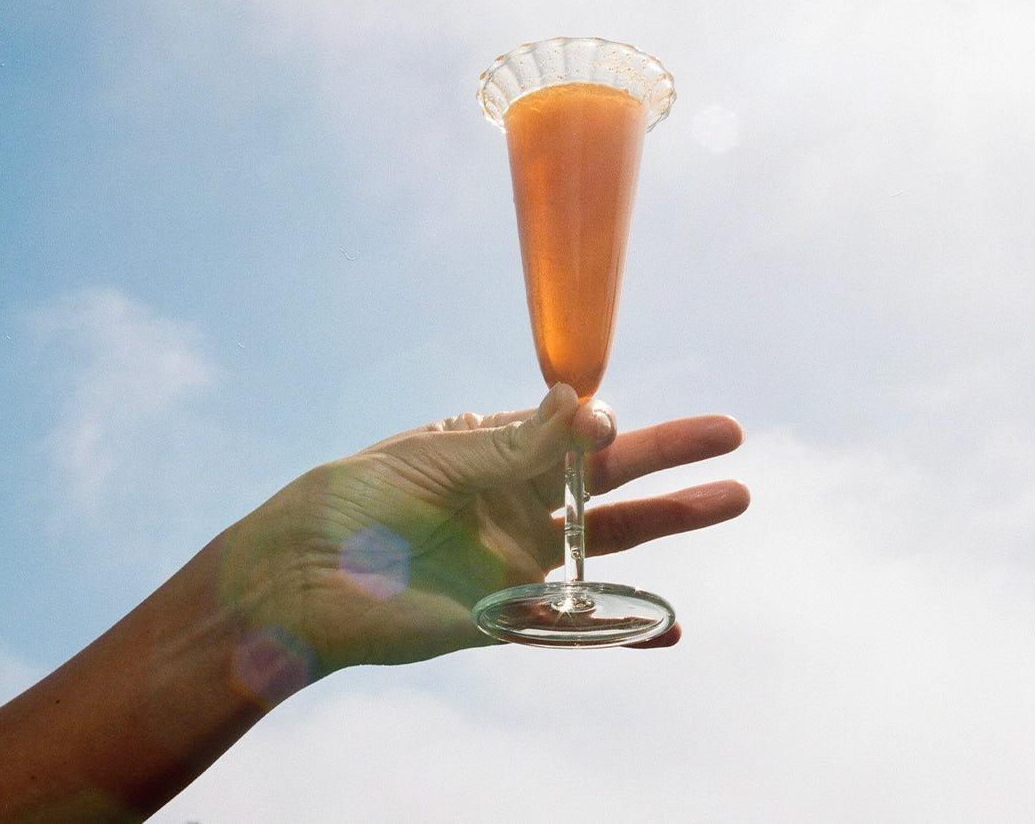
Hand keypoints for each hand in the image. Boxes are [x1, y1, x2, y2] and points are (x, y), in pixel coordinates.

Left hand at [217, 384, 747, 676]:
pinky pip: (579, 624)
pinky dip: (626, 629)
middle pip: (614, 479)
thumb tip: (588, 405)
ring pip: (612, 542)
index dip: (606, 421)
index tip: (607, 419)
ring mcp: (520, 561)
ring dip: (673, 521)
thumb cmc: (356, 498)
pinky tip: (669, 628)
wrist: (300, 577)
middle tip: (732, 436)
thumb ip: (516, 443)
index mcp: (500, 453)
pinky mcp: (509, 618)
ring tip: (733, 496)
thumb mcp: (438, 457)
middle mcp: (520, 504)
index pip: (577, 431)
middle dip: (672, 457)